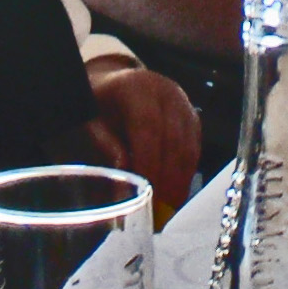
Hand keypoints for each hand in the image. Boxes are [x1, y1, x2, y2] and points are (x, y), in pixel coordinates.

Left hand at [85, 62, 200, 214]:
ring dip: (181, 176)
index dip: (150, 161)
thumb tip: (123, 176)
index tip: (146, 191)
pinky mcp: (192, 113)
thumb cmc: (100, 106)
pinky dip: (188, 168)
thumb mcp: (92, 122)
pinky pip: (195, 145)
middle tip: (162, 205)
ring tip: (171, 202)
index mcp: (135, 87)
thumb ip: (107, 146)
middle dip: (169, 175)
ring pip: (189, 143)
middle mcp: (164, 90)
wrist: (115, 83)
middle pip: (174, 138)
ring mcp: (182, 100)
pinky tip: (178, 187)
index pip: (148, 127)